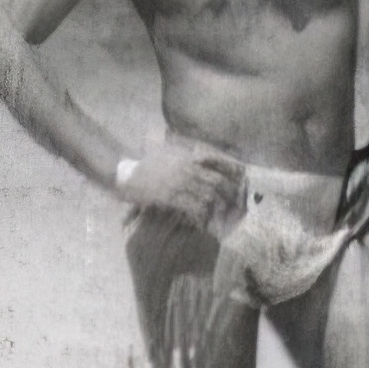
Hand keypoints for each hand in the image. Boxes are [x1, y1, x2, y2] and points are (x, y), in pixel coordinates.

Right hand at [120, 135, 245, 228]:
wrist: (125, 174)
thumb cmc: (147, 164)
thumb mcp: (166, 149)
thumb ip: (182, 147)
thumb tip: (197, 147)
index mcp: (187, 157)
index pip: (216, 160)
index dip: (231, 169)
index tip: (242, 178)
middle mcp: (186, 169)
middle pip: (216, 181)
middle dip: (228, 192)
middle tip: (237, 202)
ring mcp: (179, 183)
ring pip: (207, 195)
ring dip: (217, 205)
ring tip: (224, 214)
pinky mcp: (171, 197)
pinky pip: (193, 207)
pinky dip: (202, 214)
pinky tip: (206, 220)